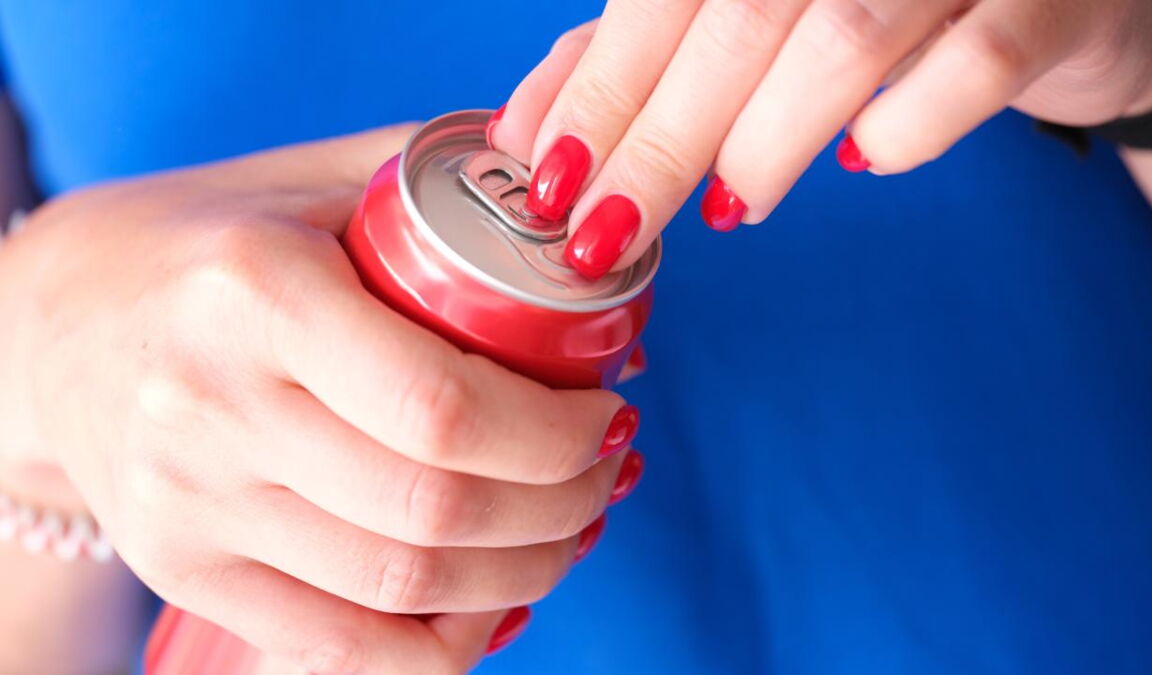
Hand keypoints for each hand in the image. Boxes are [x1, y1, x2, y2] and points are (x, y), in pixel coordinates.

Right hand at [0, 126, 642, 672]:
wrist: (51, 318)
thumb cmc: (211, 239)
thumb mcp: (319, 178)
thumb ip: (448, 195)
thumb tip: (592, 262)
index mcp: (257, 291)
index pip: (442, 406)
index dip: (556, 435)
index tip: (609, 415)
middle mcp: (212, 406)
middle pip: (434, 507)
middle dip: (563, 507)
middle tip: (608, 472)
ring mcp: (190, 504)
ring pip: (401, 585)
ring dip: (525, 572)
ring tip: (574, 528)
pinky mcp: (182, 570)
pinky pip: (337, 649)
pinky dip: (443, 645)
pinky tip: (496, 602)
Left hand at [489, 0, 1151, 276]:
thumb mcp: (741, 11)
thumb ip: (632, 52)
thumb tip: (525, 131)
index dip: (599, 90)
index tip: (550, 183)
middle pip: (734, 17)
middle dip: (655, 140)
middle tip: (603, 233)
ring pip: (840, 37)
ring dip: (762, 141)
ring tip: (728, 208)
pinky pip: (974, 66)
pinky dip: (905, 128)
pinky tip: (865, 160)